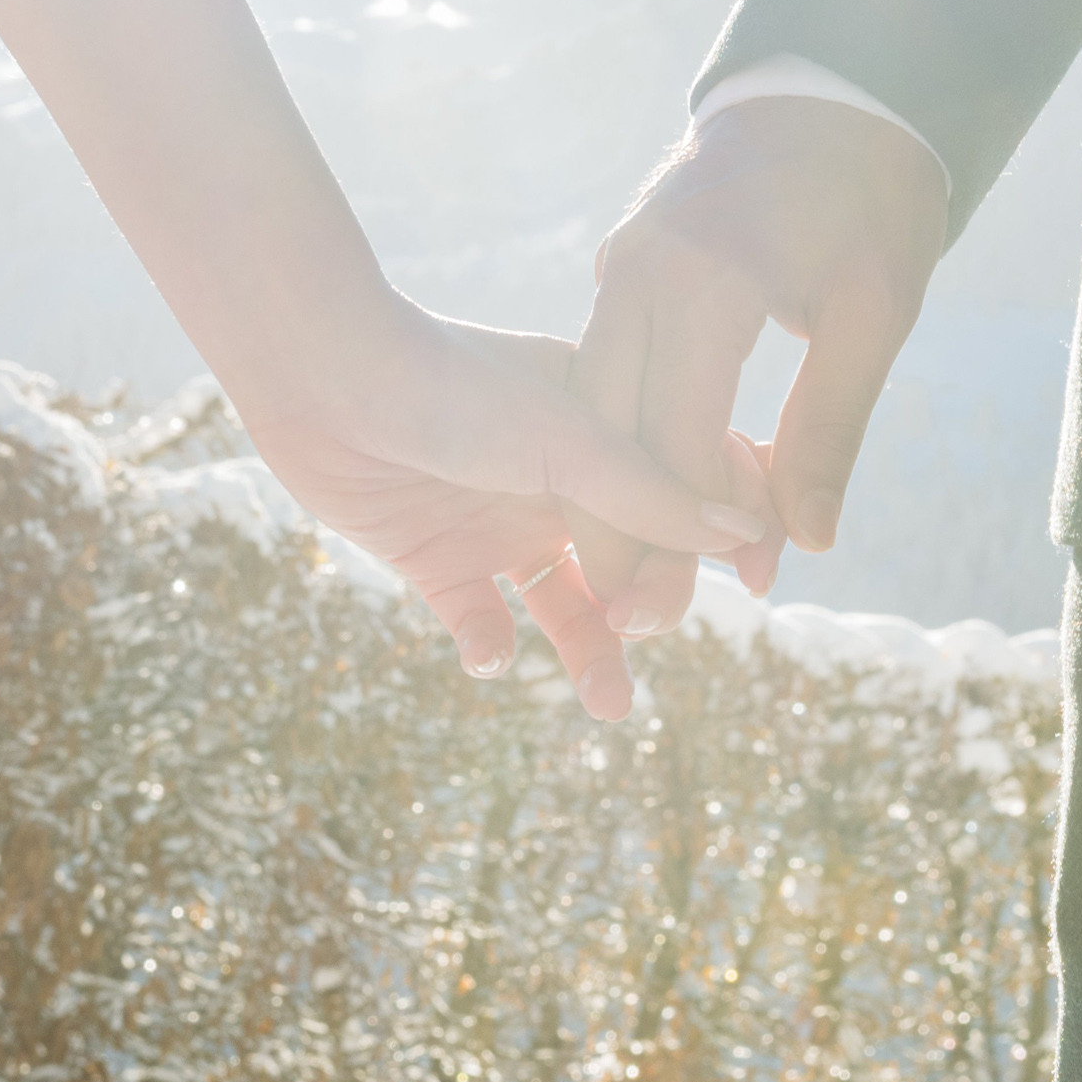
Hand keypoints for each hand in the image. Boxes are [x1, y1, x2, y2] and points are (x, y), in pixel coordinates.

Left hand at [233, 296, 766, 720]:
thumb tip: (746, 537)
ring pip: (565, 602)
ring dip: (588, 651)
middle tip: (644, 630)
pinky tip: (488, 651)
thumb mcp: (568, 441)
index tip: (762, 582)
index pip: (692, 485)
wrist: (319, 376)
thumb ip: (652, 493)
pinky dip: (489, 644)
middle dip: (653, 604)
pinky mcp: (433, 558)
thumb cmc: (451, 384)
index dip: (731, 531)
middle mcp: (559, 478)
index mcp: (606, 426)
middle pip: (634, 558)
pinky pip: (479, 619)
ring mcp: (496, 520)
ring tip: (608, 705)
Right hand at [568, 97, 948, 634]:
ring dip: (610, 491)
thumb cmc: (871, 197)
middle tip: (637, 623)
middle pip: (602, 430)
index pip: (670, 436)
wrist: (834, 87)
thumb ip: (829, 429)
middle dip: (615, 532)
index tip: (698, 606)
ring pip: (589, 403)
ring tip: (638, 578)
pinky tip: (651, 494)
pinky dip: (623, 434)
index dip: (683, 531)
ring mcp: (619, 263)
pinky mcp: (620, 265)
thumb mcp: (875, 314)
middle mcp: (637, 272)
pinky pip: (605, 366)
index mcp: (702, 281)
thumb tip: (799, 545)